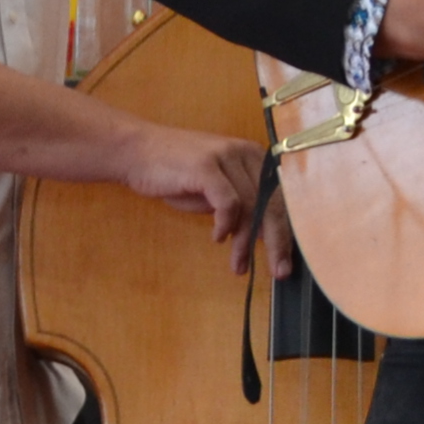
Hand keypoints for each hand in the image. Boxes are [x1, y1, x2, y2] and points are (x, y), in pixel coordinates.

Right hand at [126, 122, 273, 269]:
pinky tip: (218, 238)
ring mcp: (226, 157)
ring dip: (245, 243)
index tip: (285, 262)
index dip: (286, 233)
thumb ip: (241, 206)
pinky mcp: (206, 166)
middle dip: (277, 242)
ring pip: (251, 207)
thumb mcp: (216, 189)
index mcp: (253, 157)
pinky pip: (228, 202)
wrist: (138, 151)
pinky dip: (226, 225)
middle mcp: (245, 153)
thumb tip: (265, 236)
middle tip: (278, 272)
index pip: (280, 199)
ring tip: (238, 265)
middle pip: (272, 204)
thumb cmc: (176, 173)